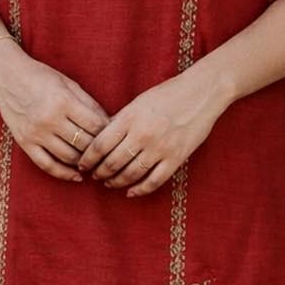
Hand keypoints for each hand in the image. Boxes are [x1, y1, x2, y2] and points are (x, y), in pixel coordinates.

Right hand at [0, 40, 110, 183]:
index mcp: (63, 101)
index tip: (116, 136)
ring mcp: (36, 133)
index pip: (95, 125)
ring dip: (84, 162)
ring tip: (94, 162)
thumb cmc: (41, 77)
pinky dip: (64, 174)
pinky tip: (76, 176)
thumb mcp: (69, 84)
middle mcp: (49, 119)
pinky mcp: (25, 143)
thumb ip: (89, 104)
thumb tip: (110, 124)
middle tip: (108, 153)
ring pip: (69, 157)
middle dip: (99, 150)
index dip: (109, 133)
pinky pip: (47, 165)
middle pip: (84, 143)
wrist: (7, 77)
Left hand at [75, 66, 230, 197]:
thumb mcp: (138, 102)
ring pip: (130, 174)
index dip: (88, 159)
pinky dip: (140, 190)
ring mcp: (160, 148)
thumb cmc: (168, 94)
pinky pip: (154, 181)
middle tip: (94, 176)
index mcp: (130, 118)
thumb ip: (120, 120)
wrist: (202, 92)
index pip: (100, 145)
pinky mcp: (176, 158)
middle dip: (99, 172)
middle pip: (112, 162)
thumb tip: (100, 138)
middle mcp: (142, 134)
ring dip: (116, 182)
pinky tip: (131, 192)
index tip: (82, 165)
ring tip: (109, 183)